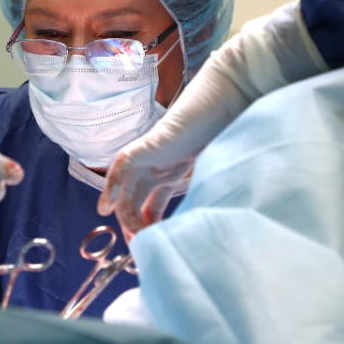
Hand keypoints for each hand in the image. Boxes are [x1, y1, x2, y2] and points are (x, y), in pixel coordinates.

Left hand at [98, 1, 326, 238]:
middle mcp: (162, 162)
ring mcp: (155, 152)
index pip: (152, 200)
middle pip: (136, 197)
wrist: (237, 94)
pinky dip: (112, 184)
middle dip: (135, 224)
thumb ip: (213, 191)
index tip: (152, 246)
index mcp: (176, 168)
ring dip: (125, 213)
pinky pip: (123, 163)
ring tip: (132, 238)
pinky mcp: (152, 142)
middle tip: (142, 249)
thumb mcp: (223, 169)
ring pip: (126, 186)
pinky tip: (106, 206)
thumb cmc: (237, 128)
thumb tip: (221, 223)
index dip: (148, 223)